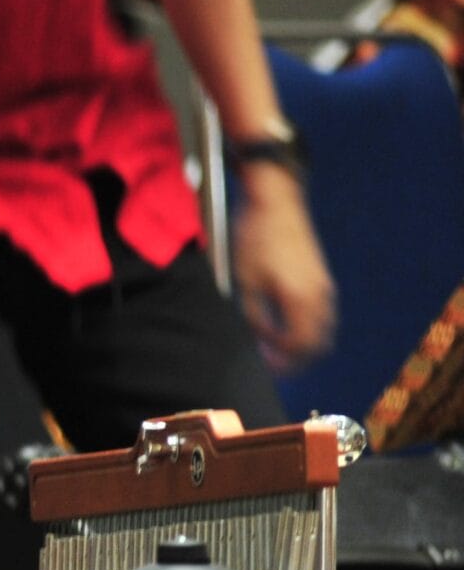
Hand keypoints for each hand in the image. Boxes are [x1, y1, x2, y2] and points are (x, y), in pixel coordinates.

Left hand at [231, 170, 336, 373]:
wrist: (274, 203)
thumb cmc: (255, 237)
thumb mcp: (245, 281)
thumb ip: (254, 316)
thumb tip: (259, 341)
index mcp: (300, 297)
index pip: (300, 345)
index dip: (284, 362)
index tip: (265, 366)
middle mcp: (319, 294)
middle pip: (318, 343)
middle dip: (296, 359)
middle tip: (272, 364)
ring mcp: (324, 285)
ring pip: (323, 330)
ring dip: (303, 344)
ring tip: (276, 348)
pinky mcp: (321, 278)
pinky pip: (321, 314)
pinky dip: (308, 328)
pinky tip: (284, 327)